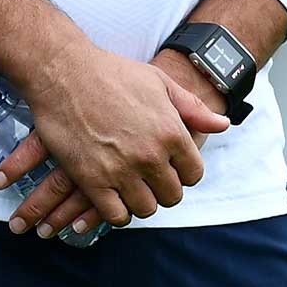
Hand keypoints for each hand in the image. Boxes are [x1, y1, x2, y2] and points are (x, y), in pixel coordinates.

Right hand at [0, 47, 228, 239]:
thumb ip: (192, 108)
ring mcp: (121, 170)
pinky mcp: (92, 180)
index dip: (183, 172)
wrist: (63, 70)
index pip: (194, 174)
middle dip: (162, 189)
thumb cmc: (112, 72)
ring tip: (129, 186)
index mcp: (171, 132)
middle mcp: (150, 155)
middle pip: (172, 196)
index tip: (169, 167)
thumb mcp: (159, 82)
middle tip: (147, 178)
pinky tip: (110, 196)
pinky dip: (116, 211)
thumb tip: (222, 124)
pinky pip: (116, 215)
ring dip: (140, 201)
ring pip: (146, 209)